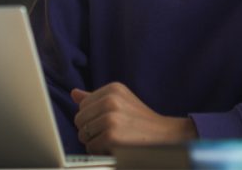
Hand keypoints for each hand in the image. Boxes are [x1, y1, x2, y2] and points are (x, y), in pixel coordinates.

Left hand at [71, 82, 196, 153]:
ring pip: (83, 134)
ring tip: (115, 140)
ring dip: (95, 142)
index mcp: (113, 89)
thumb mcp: (121, 103)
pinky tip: (116, 148)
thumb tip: (73, 93)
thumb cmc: (142, 122)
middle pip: (79, 119)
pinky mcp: (112, 136)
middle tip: (112, 133)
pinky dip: (100, 152)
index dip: (93, 118)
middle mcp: (111, 100)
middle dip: (91, 130)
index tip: (110, 122)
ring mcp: (111, 118)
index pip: (83, 105)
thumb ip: (96, 99)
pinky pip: (91, 147)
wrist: (167, 137)